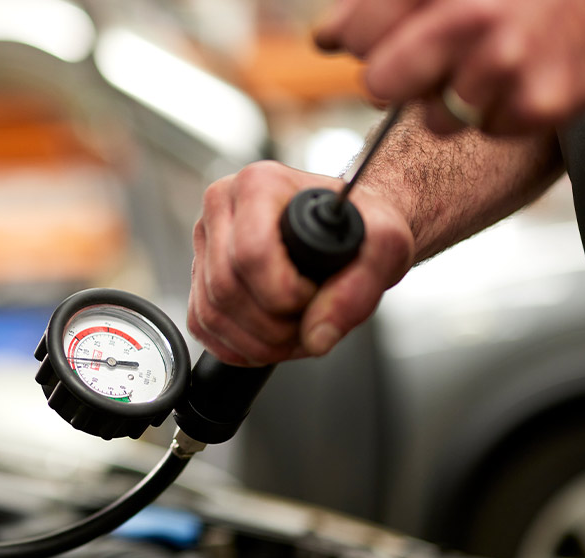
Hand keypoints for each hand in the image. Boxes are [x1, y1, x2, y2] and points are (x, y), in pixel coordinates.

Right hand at [189, 162, 413, 365]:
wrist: (349, 228)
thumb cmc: (360, 226)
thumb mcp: (385, 247)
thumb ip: (357, 291)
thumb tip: (317, 337)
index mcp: (258, 184)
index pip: (252, 255)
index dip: (287, 294)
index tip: (316, 294)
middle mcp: (222, 207)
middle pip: (226, 290)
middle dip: (274, 326)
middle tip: (310, 318)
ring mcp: (206, 242)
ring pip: (211, 314)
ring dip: (258, 342)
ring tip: (296, 330)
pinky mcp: (199, 274)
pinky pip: (202, 325)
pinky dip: (237, 346)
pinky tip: (270, 336)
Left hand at [313, 0, 584, 133]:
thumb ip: (377, 3)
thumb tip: (323, 39)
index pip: (352, 36)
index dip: (367, 41)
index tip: (392, 35)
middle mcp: (467, 20)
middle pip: (378, 86)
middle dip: (397, 80)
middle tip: (434, 60)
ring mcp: (504, 66)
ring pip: (433, 120)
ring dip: (452, 101)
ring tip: (489, 62)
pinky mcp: (539, 105)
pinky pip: (486, 132)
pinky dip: (498, 113)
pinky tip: (521, 76)